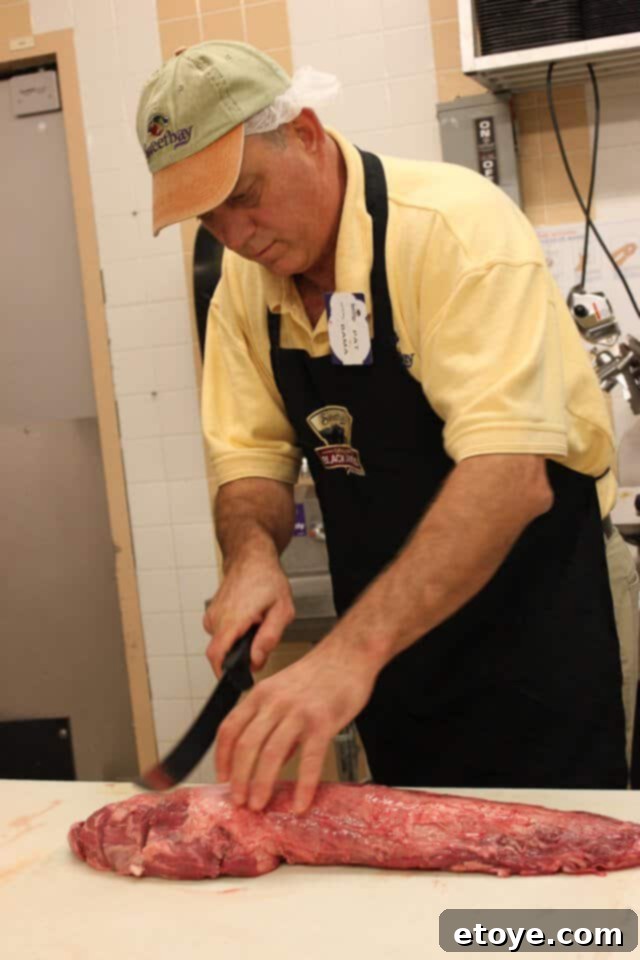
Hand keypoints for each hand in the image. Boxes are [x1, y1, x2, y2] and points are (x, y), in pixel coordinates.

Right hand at [203, 553, 294, 676]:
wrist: (251, 558)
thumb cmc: (268, 580)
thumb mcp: (282, 610)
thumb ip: (269, 638)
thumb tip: (256, 661)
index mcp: (234, 618)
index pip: (217, 655)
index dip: (224, 672)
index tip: (236, 679)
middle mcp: (218, 617)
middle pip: (222, 652)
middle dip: (240, 655)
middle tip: (259, 642)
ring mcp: (212, 615)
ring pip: (222, 643)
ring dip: (238, 643)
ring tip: (255, 625)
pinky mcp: (211, 613)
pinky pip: (220, 634)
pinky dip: (233, 633)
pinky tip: (247, 620)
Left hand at [214, 638, 377, 813]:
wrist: (348, 654)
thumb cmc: (318, 675)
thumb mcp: (284, 693)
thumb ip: (272, 725)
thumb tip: (267, 763)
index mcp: (260, 694)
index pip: (229, 728)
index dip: (221, 757)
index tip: (222, 778)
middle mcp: (274, 702)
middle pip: (246, 745)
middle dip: (239, 778)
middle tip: (239, 800)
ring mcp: (298, 712)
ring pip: (270, 754)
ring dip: (261, 784)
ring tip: (259, 805)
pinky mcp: (322, 722)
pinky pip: (309, 760)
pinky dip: (303, 786)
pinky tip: (300, 804)